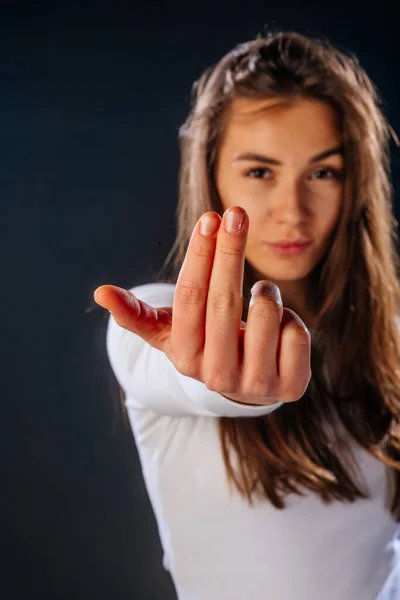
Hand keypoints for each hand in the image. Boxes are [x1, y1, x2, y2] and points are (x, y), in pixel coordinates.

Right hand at [94, 207, 311, 405]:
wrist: (244, 384)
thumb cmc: (205, 344)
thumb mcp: (170, 332)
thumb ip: (136, 314)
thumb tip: (101, 293)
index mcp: (185, 357)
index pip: (190, 299)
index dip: (200, 256)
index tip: (210, 219)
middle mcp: (218, 375)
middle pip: (223, 303)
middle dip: (230, 251)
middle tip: (237, 213)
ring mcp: (256, 384)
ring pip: (266, 314)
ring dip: (266, 291)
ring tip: (259, 292)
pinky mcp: (291, 386)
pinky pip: (296, 333)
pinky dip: (290, 317)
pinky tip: (278, 323)